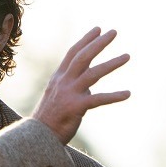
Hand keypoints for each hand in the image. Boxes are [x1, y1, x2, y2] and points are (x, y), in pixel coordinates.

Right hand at [31, 28, 129, 143]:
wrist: (37, 137)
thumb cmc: (50, 118)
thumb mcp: (58, 96)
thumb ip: (74, 87)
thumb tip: (90, 85)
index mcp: (59, 77)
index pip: (73, 53)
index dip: (85, 40)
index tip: (98, 29)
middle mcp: (63, 82)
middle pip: (83, 57)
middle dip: (99, 43)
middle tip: (114, 32)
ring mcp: (69, 93)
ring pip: (93, 73)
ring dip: (112, 63)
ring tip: (127, 56)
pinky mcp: (76, 107)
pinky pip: (98, 99)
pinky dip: (114, 96)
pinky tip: (127, 94)